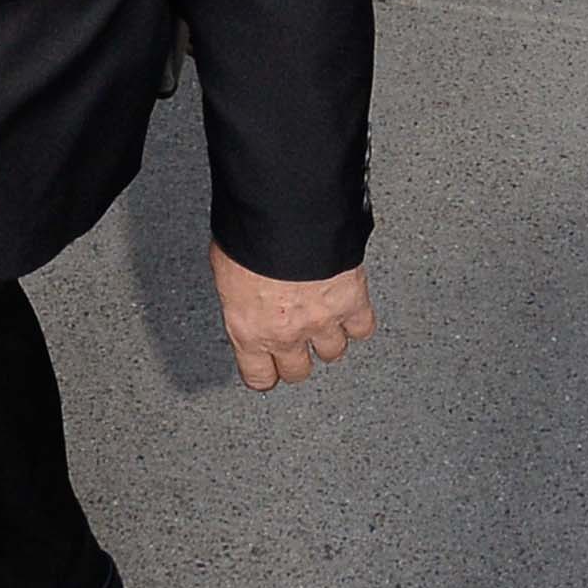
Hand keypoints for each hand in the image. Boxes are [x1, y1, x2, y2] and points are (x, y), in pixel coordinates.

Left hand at [211, 244, 375, 391]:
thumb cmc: (247, 232)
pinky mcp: (352, 302)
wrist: (283, 211)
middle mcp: (286, 332)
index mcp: (248, 328)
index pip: (259, 377)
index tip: (267, 368)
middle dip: (296, 356)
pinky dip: (357, 319)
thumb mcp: (225, 265)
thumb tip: (243, 288)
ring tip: (321, 320)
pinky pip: (362, 327)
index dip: (265, 372)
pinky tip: (350, 308)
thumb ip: (239, 292)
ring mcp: (321, 320)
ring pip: (333, 351)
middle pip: (298, 371)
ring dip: (327, 337)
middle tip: (294, 340)